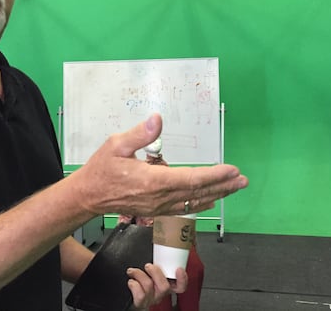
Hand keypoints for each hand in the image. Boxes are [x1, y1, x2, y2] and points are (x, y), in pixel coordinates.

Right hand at [74, 113, 248, 216]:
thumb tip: (157, 119)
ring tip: (234, 188)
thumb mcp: (115, 145)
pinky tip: (211, 200)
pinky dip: (200, 203)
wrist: (87, 197)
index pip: (191, 179)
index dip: (214, 175)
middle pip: (198, 193)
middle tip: (243, 180)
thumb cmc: (101, 170)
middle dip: (223, 186)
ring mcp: (158, 207)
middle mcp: (159, 197)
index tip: (231, 169)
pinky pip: (183, 207)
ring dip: (216, 194)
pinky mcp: (155, 210)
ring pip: (193, 202)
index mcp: (152, 181)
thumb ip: (139, 134)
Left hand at [126, 263, 187, 309]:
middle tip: (149, 266)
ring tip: (133, 271)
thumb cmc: (143, 279)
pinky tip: (131, 280)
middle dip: (156, 273)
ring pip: (149, 286)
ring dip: (139, 274)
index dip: (182, 279)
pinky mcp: (141, 303)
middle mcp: (160, 294)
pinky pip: (139, 295)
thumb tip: (160, 246)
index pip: (180, 286)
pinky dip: (133, 284)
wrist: (130, 297)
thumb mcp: (154, 271)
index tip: (179, 269)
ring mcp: (151, 299)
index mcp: (166, 286)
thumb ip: (160, 263)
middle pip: (165, 287)